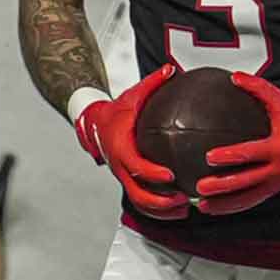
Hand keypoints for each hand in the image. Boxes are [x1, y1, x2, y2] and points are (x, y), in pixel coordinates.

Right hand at [74, 65, 187, 219]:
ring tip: (185, 209)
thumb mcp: (133, 95)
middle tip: (184, 199)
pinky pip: (141, 200)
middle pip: (137, 192)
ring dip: (161, 210)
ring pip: (139, 201)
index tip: (171, 176)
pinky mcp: (128, 180)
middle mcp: (120, 165)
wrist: (95, 122)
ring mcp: (123, 176)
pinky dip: (157, 209)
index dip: (152, 173)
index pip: (136, 165)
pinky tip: (178, 209)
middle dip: (160, 200)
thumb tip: (171, 69)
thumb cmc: (117, 109)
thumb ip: (153, 83)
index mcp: (121, 146)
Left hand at [195, 73, 279, 214]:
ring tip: (201, 205)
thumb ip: (258, 88)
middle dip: (221, 185)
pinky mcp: (274, 190)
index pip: (251, 154)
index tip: (209, 157)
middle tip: (199, 186)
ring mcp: (276, 183)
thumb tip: (233, 77)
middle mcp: (277, 169)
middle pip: (245, 181)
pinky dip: (232, 207)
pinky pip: (250, 202)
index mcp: (278, 147)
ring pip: (246, 198)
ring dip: (223, 203)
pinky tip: (213, 208)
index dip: (230, 156)